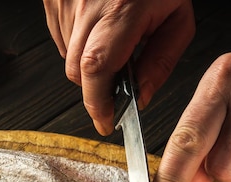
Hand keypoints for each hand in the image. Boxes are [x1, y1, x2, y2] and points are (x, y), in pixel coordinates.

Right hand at [43, 0, 194, 134]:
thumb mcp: (177, 18)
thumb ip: (161, 61)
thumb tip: (140, 96)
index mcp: (121, 11)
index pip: (96, 69)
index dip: (97, 103)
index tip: (105, 121)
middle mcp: (87, 7)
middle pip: (77, 71)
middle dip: (95, 88)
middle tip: (116, 85)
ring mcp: (64, 3)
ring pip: (68, 58)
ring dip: (89, 65)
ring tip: (112, 45)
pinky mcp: (53, 1)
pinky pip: (61, 39)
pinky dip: (78, 46)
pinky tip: (97, 31)